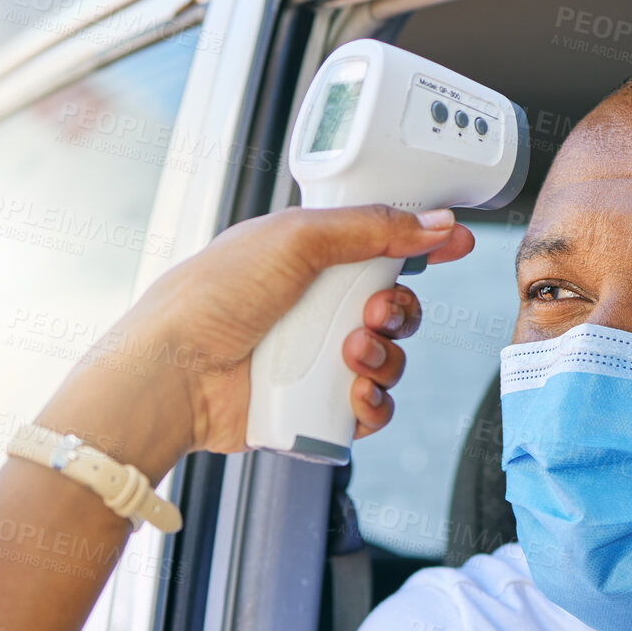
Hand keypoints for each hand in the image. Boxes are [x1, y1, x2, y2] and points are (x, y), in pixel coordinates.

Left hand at [38, 205, 474, 469]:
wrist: (175, 373)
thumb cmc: (212, 297)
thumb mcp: (295, 238)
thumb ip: (371, 226)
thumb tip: (435, 222)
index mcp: (308, 258)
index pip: (380, 245)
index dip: (422, 244)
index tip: (456, 243)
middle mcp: (314, 307)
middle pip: (394, 306)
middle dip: (398, 311)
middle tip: (372, 312)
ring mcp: (314, 359)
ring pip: (389, 360)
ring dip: (384, 359)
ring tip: (349, 358)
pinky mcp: (314, 408)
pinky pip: (371, 408)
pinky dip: (372, 404)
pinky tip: (352, 396)